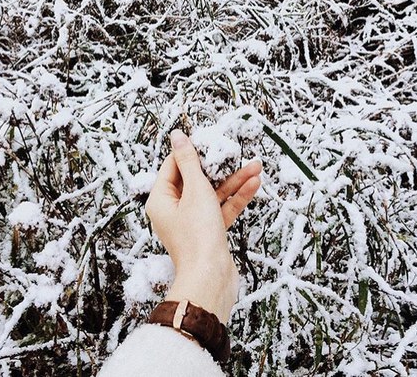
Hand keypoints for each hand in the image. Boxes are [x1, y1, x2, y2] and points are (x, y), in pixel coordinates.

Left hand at [145, 129, 261, 322]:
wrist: (211, 280)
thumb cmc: (198, 236)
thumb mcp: (195, 190)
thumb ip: (189, 161)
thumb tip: (178, 137)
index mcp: (161, 199)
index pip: (173, 166)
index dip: (190, 151)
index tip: (207, 139)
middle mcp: (174, 209)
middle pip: (196, 179)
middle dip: (219, 166)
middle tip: (234, 151)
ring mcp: (192, 221)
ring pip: (213, 193)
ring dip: (234, 180)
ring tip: (256, 166)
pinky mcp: (209, 232)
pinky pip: (222, 208)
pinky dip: (236, 197)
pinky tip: (254, 184)